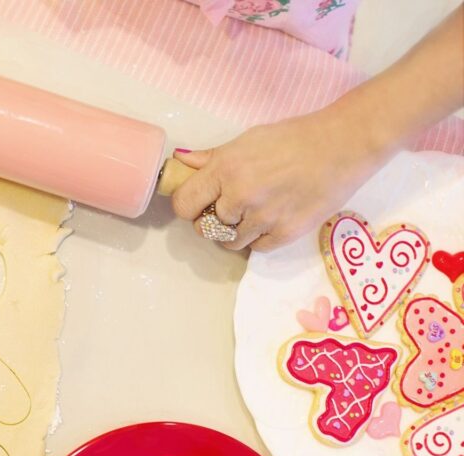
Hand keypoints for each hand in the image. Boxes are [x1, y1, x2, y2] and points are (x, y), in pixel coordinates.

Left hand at [170, 107, 392, 251]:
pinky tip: (270, 220)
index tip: (198, 203)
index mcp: (225, 170)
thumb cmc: (294, 137)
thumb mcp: (248, 139)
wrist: (344, 145)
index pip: (184, 204)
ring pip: (230, 242)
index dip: (189, 206)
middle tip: (228, 209)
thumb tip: (180, 163)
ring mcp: (263, 217)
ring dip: (235, 233)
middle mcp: (240, 196)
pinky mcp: (286, 233)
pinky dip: (259, 238)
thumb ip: (212, 158)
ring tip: (252, 213)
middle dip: (212, 220)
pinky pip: (257, 248)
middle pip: (205, 228)